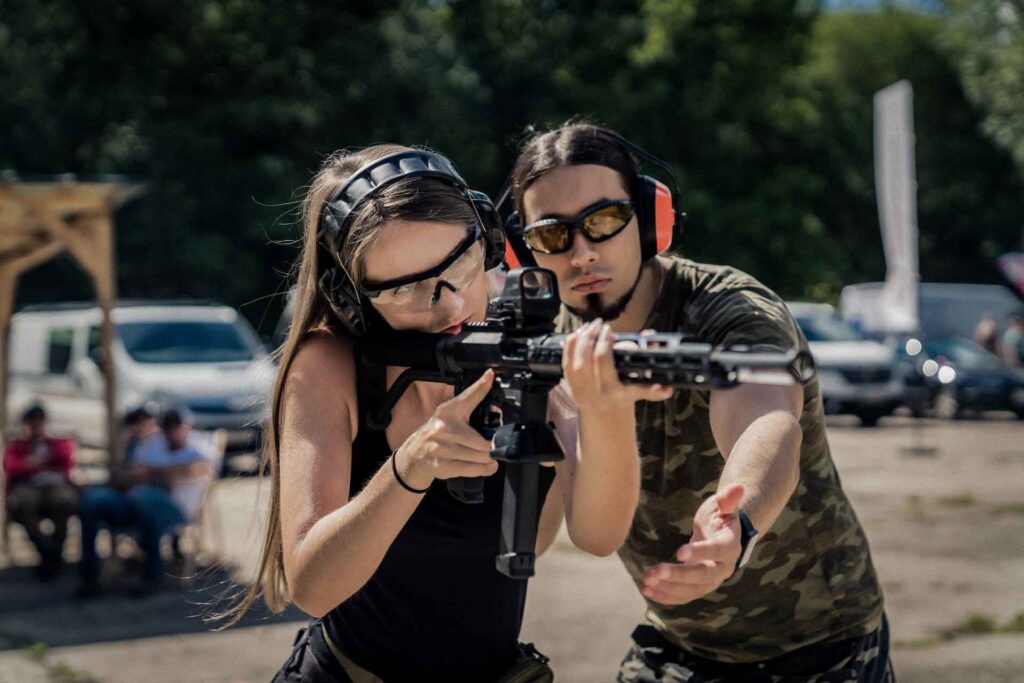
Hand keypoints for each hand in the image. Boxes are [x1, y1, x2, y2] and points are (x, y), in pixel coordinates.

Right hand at [395, 370, 499, 488]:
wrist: (415, 454)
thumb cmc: (438, 433)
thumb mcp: (450, 415)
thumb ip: (470, 406)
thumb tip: (491, 391)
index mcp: (448, 412)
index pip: (468, 397)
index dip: (481, 386)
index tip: (490, 375)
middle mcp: (445, 429)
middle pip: (485, 443)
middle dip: (493, 447)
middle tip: (494, 446)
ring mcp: (444, 449)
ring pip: (482, 458)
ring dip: (490, 459)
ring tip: (489, 456)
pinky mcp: (445, 466)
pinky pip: (476, 470)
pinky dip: (486, 469)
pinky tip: (486, 465)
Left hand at [562, 319, 672, 414]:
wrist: (606, 414)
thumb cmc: (625, 396)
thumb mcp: (640, 388)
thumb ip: (653, 378)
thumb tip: (662, 368)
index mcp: (613, 391)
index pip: (604, 360)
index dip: (605, 342)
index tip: (610, 331)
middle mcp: (595, 391)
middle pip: (587, 358)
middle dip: (593, 337)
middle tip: (601, 324)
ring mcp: (580, 389)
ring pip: (575, 359)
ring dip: (581, 339)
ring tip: (590, 326)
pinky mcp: (570, 385)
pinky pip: (565, 362)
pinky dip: (569, 346)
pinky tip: (576, 334)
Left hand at [641, 483, 744, 604]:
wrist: (720, 537)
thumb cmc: (719, 517)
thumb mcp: (723, 506)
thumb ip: (728, 499)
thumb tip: (738, 487)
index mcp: (730, 546)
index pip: (717, 551)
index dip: (700, 552)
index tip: (679, 551)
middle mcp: (723, 568)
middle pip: (703, 576)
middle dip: (679, 576)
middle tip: (656, 571)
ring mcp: (711, 581)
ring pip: (692, 590)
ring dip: (668, 587)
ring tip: (647, 580)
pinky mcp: (697, 588)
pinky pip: (683, 597)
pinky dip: (665, 596)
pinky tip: (647, 590)